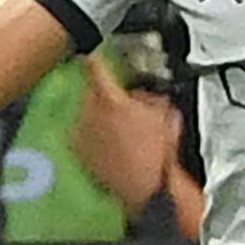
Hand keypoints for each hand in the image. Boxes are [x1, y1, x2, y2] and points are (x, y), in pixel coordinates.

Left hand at [71, 58, 184, 214]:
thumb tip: (146, 96)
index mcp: (110, 99)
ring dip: (100, 115)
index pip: (95, 66)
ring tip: (122, 130)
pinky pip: (84, 133)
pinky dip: (94, 135)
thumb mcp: (166, 117)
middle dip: (107, 94)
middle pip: (92, 90)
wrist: (147, 190)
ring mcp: (81, 132)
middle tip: (127, 105)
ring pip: (87, 112)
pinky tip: (112, 145)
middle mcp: (89, 112)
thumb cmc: (158, 156)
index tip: (96, 54)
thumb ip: (151, 99)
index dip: (97, 57)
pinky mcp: (78, 151)